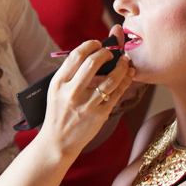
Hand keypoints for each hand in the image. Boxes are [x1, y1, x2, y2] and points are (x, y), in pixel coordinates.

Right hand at [40, 39, 134, 159]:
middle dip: (106, 52)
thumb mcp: (56, 90)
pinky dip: (126, 81)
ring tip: (125, 60)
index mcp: (59, 82)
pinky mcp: (99, 115)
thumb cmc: (58, 112)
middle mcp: (71, 92)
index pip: (76, 56)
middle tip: (111, 52)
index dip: (89, 45)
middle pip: (92, 63)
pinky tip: (129, 74)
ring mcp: (86, 104)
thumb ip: (71, 73)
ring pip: (110, 79)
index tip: (97, 44)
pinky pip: (117, 94)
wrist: (58, 141)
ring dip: (121, 66)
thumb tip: (93, 53)